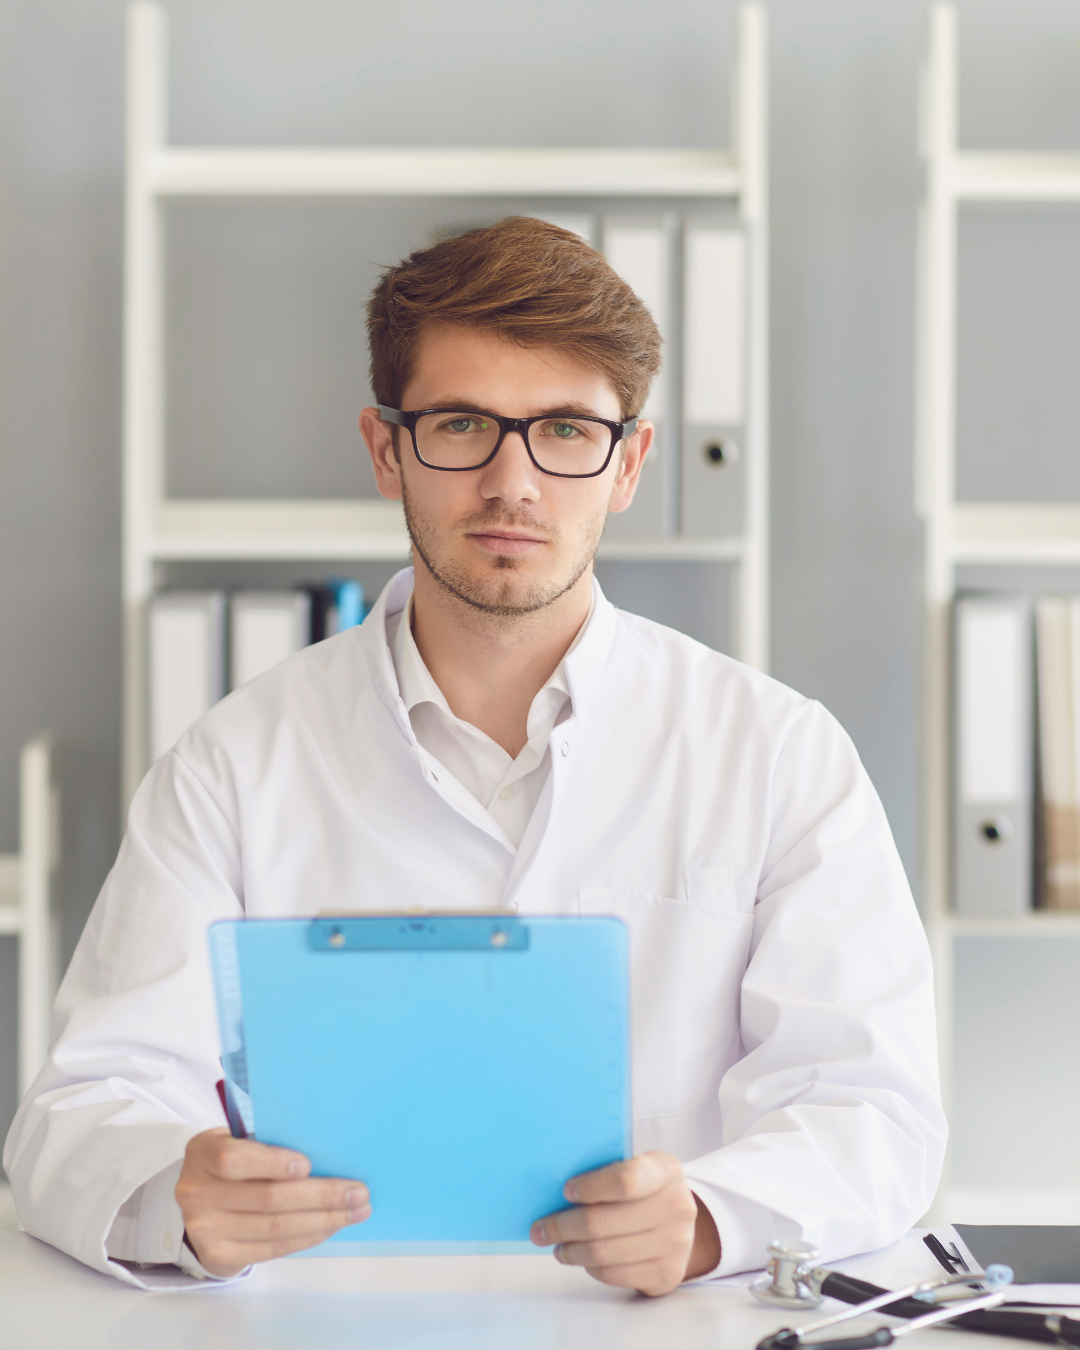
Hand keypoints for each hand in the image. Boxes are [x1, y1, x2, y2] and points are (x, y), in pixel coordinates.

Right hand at [174, 1128, 370, 1275]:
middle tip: (359, 1192)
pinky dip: (308, 1237)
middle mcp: (197, 1192)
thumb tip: (327, 1147)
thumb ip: (267, 1141)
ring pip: (276, 1227)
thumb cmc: (232, 1160)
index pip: (233, 1159)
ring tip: (356, 1211)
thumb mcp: (238, 1139)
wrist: (198, 1200)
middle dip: (321, 1195)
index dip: (271, 1162)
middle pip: (267, 1198)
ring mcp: (206, 1229)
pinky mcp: (220, 1255)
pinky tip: (331, 1226)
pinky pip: (273, 1248)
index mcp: (202, 1152)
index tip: (308, 1164)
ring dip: (324, 1219)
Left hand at [529, 1151, 719, 1296]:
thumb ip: (606, 1171)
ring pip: (604, 1252)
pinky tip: (581, 1258)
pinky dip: (590, 1267)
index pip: (624, 1180)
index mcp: (665, 1170)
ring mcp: (675, 1244)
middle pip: (603, 1221)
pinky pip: (614, 1274)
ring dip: (571, 1251)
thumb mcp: (637, 1166)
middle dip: (563, 1226)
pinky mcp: (666, 1274)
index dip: (590, 1187)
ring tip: (557, 1246)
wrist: (680, 1222)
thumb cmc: (646, 1189)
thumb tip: (553, 1187)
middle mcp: (676, 1207)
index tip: (565, 1191)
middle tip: (540, 1229)